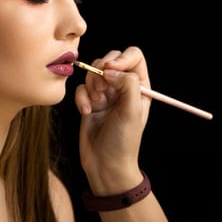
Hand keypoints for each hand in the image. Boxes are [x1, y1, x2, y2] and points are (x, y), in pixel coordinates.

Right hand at [74, 46, 151, 193]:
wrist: (105, 165)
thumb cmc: (123, 142)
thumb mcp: (132, 112)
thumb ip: (127, 84)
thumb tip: (110, 70)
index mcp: (140, 87)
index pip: (134, 56)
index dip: (122, 58)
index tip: (110, 70)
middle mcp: (123, 87)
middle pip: (110, 60)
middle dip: (101, 71)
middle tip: (100, 90)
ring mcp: (105, 94)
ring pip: (93, 73)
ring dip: (90, 85)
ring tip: (95, 103)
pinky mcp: (89, 102)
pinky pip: (81, 89)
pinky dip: (81, 98)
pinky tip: (86, 112)